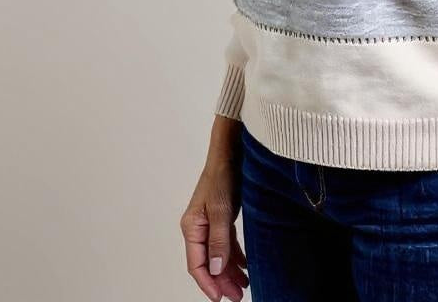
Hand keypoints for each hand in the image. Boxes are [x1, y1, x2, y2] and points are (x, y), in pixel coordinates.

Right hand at [180, 130, 248, 301]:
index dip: (207, 283)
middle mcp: (198, 227)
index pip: (196, 265)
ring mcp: (210, 222)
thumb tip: (215, 268)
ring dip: (229, 271)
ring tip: (243, 286)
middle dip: (221, 282)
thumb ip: (219, 240)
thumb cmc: (222, 174)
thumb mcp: (221, 209)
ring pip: (218, 255)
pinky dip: (235, 256)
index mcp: (192, 227)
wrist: (230, 151)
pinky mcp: (222, 217)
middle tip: (237, 296)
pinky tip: (245, 266)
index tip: (220, 298)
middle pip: (208, 263)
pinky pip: (226, 243)